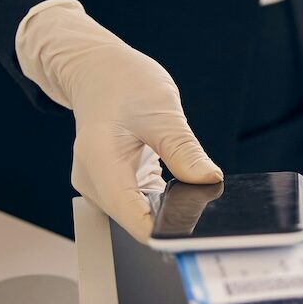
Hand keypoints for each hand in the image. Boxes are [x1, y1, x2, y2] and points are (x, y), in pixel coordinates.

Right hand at [16, 0, 222, 240]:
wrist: (98, 73)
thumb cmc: (124, 84)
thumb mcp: (162, 110)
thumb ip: (184, 149)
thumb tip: (209, 180)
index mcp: (99, 160)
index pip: (131, 216)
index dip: (164, 230)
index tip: (195, 231)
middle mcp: (93, 181)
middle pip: (136, 219)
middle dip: (171, 216)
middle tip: (203, 197)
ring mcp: (100, 187)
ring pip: (139, 214)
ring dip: (167, 208)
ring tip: (185, 179)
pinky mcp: (111, 187)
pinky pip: (140, 204)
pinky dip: (161, 199)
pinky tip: (174, 181)